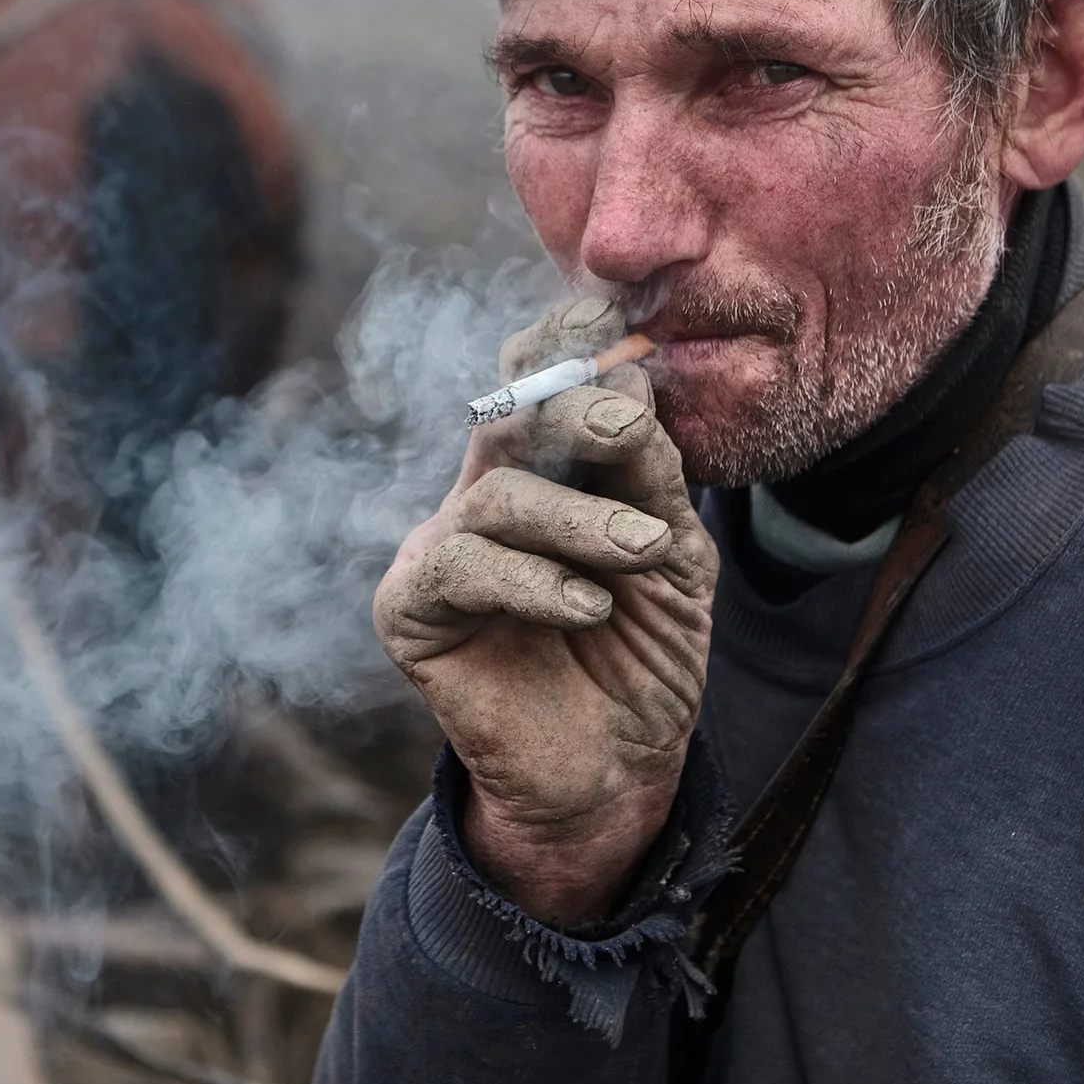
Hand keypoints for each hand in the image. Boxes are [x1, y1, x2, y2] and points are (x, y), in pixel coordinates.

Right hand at [374, 296, 717, 924]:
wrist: (619, 768)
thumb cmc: (643, 653)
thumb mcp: (673, 552)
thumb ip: (651, 473)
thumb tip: (632, 379)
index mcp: (543, 467)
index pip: (535, 380)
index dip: (562, 340)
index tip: (610, 315)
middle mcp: (482, 493)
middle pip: (507, 415)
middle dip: (569, 408)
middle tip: (630, 423)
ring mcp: (440, 546)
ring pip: (496, 492)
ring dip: (579, 518)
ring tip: (644, 552)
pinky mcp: (411, 609)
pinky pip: (461, 566)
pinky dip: (534, 581)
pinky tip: (589, 607)